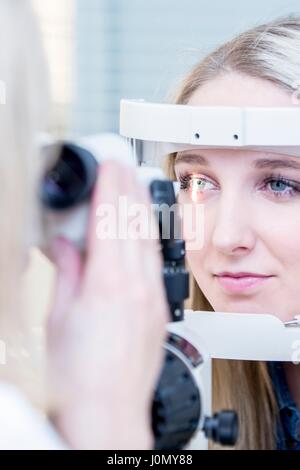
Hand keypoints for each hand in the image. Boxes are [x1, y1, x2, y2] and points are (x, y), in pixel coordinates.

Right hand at [46, 161, 168, 448]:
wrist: (107, 412)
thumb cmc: (79, 376)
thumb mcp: (59, 318)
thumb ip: (67, 274)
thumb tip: (67, 247)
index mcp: (107, 284)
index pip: (110, 220)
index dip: (110, 187)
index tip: (109, 165)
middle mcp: (136, 286)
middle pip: (134, 223)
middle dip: (128, 188)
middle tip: (123, 164)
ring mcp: (152, 297)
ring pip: (150, 239)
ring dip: (142, 208)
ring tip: (135, 185)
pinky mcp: (160, 309)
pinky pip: (156, 261)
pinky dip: (149, 237)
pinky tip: (145, 228)